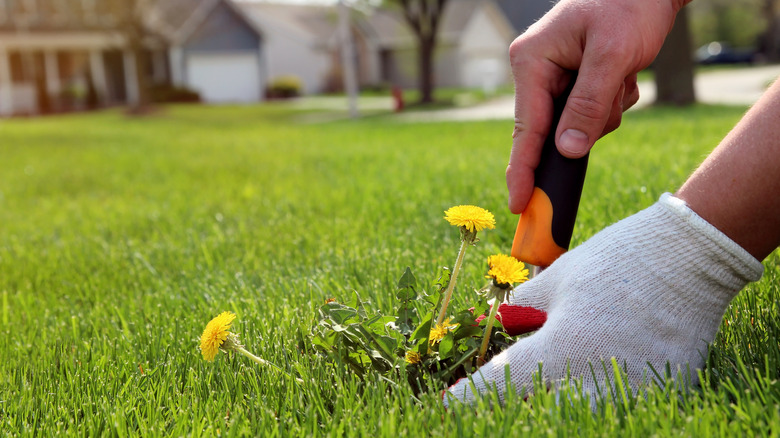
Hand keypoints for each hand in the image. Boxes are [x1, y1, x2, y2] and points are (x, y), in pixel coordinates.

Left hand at [445, 194, 761, 405]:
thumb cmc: (616, 260)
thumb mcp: (555, 281)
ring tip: (549, 372)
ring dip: (550, 401)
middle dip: (509, 403)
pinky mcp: (660, 395)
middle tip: (499, 387)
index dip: (465, 399)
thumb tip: (495, 329)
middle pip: (531, 412)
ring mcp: (630, 396)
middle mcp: (592, 385)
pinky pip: (613, 408)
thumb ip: (519, 314)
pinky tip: (588, 374)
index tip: (449, 402)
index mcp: (558, 352)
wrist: (690, 256)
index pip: (495, 390)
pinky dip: (592, 397)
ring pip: (571, 413)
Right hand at [507, 0, 687, 212]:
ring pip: (577, 125)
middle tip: (613, 92)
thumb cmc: (629, 5)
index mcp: (532, 61)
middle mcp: (537, 72)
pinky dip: (612, 103)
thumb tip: (567, 151)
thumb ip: (588, 105)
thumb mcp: (612, 55)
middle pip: (552, 129)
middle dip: (586, 124)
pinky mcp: (575, 83)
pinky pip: (592, 114)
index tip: (518, 205)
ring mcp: (555, 78)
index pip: (526, 128)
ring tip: (624, 73)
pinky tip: (624, 74)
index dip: (522, 170)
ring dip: (606, 111)